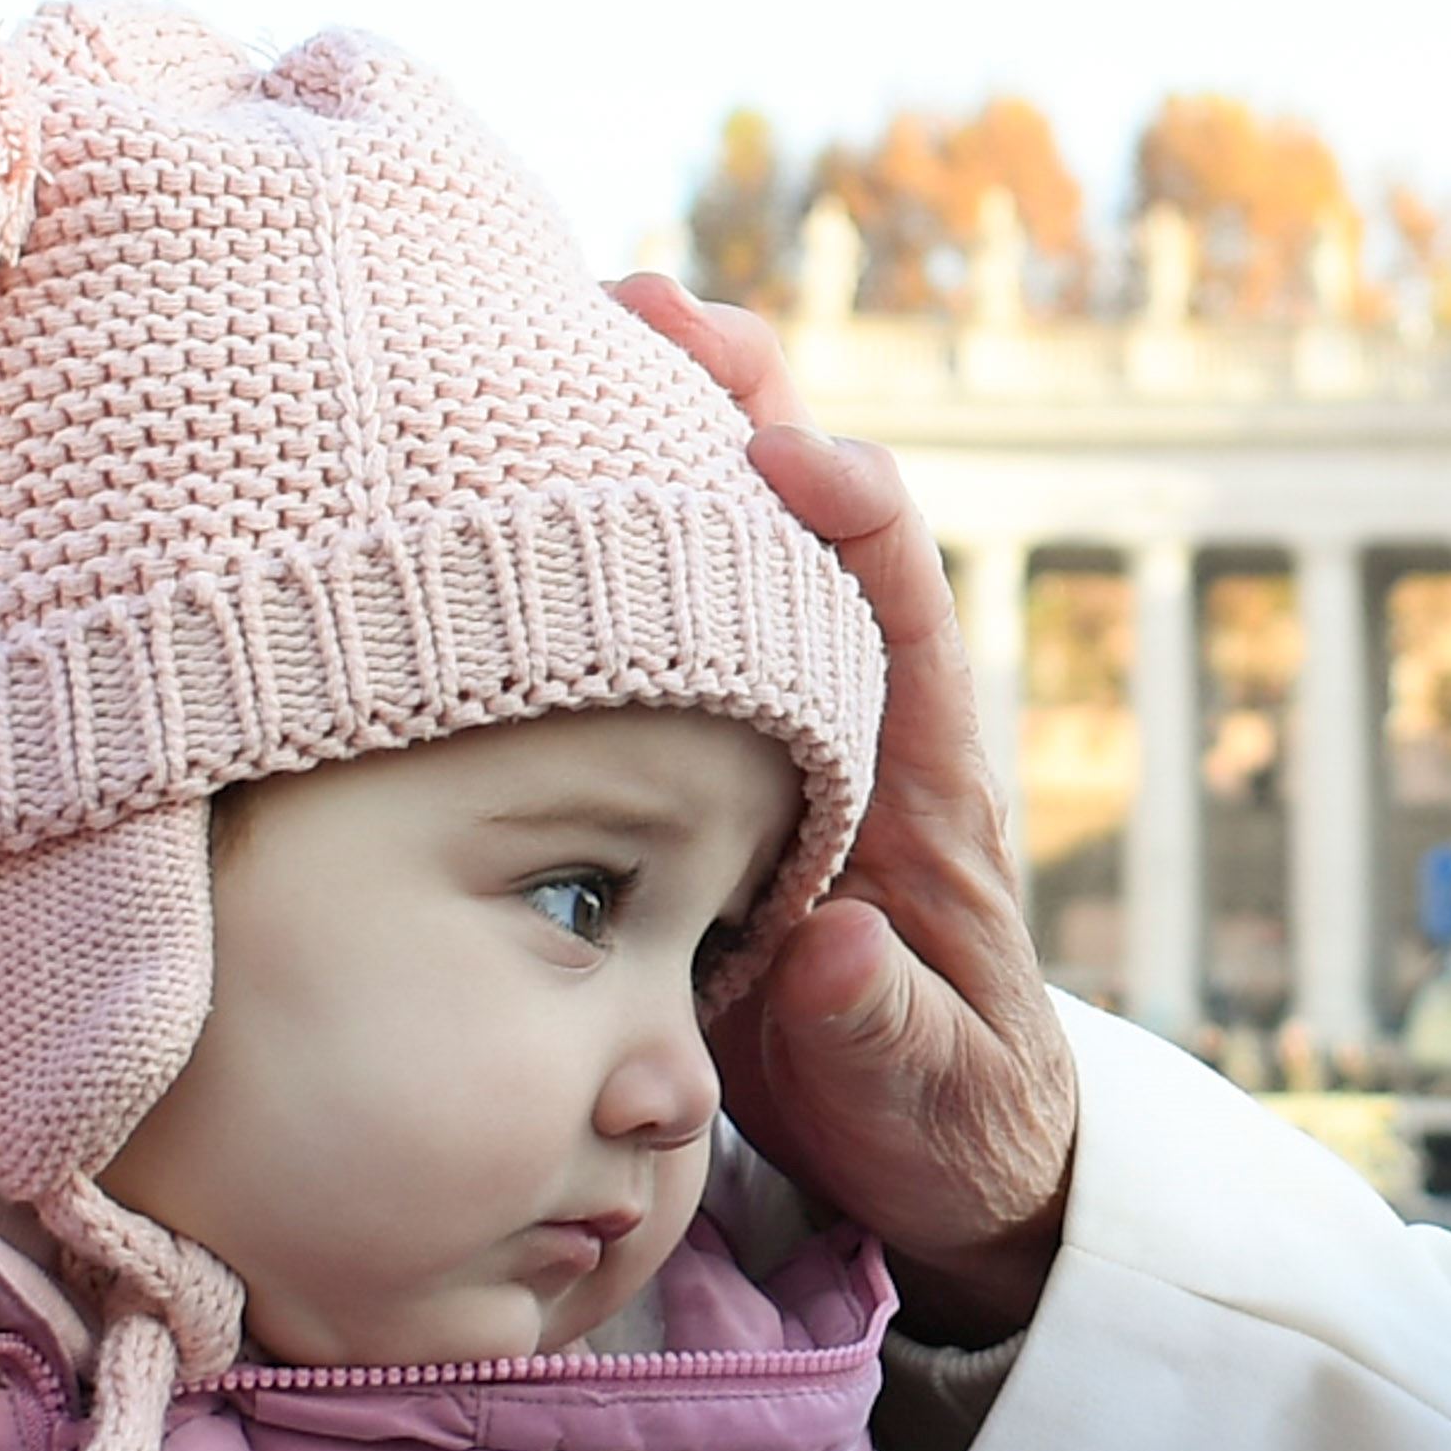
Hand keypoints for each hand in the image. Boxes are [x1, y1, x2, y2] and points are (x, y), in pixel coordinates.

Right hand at [615, 276, 1084, 1338]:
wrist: (929, 1149)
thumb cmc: (947, 1122)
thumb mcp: (930, 1101)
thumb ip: (887, 1035)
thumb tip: (838, 960)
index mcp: (929, 779)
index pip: (906, 609)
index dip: (854, 514)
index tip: (779, 452)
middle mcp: (855, 721)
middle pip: (809, 523)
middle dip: (738, 399)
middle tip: (640, 301)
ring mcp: (778, 730)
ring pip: (725, 549)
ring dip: (656, 432)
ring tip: (560, 321)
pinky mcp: (704, 763)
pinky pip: (653, 623)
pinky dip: (595, 537)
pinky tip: (503, 473)